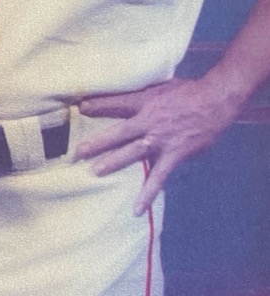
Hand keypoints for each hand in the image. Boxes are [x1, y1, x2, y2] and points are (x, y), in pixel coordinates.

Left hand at [76, 75, 235, 215]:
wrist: (216, 100)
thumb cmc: (188, 91)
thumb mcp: (160, 85)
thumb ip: (142, 94)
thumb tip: (123, 94)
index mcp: (145, 102)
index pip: (117, 103)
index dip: (98, 105)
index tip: (80, 108)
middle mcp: (150, 121)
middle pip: (119, 132)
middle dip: (98, 142)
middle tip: (79, 151)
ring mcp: (161, 139)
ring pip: (133, 152)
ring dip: (114, 162)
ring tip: (96, 172)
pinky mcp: (174, 154)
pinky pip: (159, 177)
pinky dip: (148, 193)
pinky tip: (137, 209)